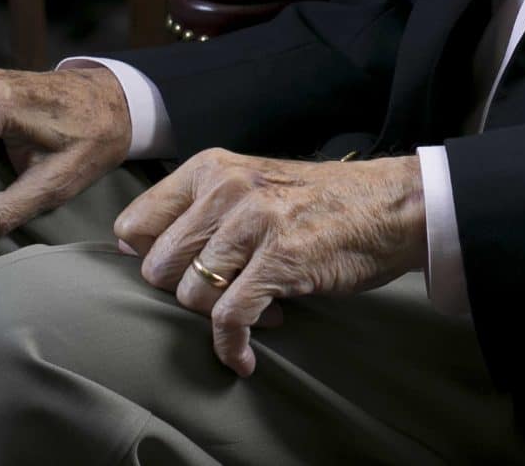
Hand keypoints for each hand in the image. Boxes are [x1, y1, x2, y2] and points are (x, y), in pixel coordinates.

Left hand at [112, 149, 425, 377]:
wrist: (388, 206)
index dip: (146, 259)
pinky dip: (231, 347)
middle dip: (185, 293)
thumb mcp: (251, 184)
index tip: (175, 275)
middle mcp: (226, 189)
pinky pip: (230, 318)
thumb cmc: (317, 201)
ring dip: (216, 318)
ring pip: (191, 294)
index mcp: (211, 168)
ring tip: (254, 311)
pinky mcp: (280, 259)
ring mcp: (254, 222)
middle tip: (223, 295)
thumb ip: (201, 209)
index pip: (135, 222)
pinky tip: (244, 356)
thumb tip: (140, 253)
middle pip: (159, 266)